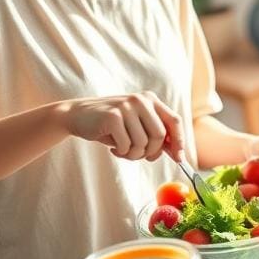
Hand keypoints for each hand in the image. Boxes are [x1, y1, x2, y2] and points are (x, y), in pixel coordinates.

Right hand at [58, 93, 183, 161]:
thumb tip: (177, 154)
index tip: (179, 158)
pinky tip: (113, 147)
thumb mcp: (136, 125)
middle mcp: (141, 100)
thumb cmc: (111, 125)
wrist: (79, 116)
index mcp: (150, 100)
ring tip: (122, 150)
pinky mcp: (113, 117)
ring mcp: (126, 106)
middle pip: (159, 135)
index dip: (179, 141)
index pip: (174, 121)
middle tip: (138, 155)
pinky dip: (121, 153)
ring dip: (134, 155)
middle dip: (151, 152)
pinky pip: (126, 145)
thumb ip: (155, 134)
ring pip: (143, 143)